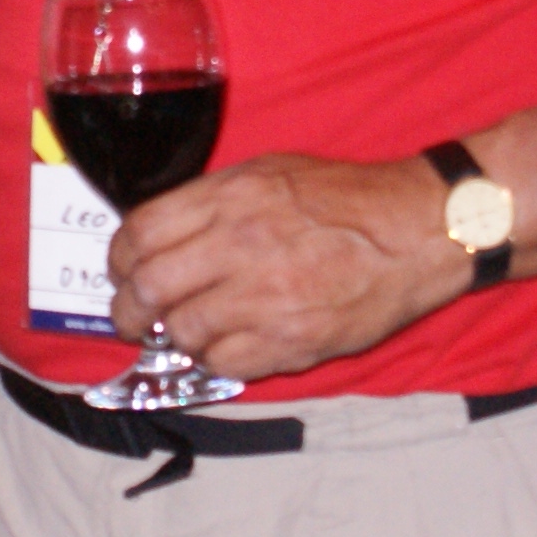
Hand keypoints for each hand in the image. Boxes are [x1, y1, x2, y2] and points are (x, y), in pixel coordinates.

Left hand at [112, 153, 467, 383]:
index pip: (140, 234)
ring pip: (182, 331)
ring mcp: (266, 297)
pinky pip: (224, 364)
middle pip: (148, 288)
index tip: (124, 272)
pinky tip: (227, 346)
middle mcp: (241, 245)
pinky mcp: (291, 340)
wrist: (417, 230)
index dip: (119, 261)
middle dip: (128, 311)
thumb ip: (211, 203)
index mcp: (231, 198)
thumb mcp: (270, 173)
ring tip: (188, 333)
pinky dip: (215, 360)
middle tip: (133, 319)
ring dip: (176, 338)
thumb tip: (160, 236)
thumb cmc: (346, 201)